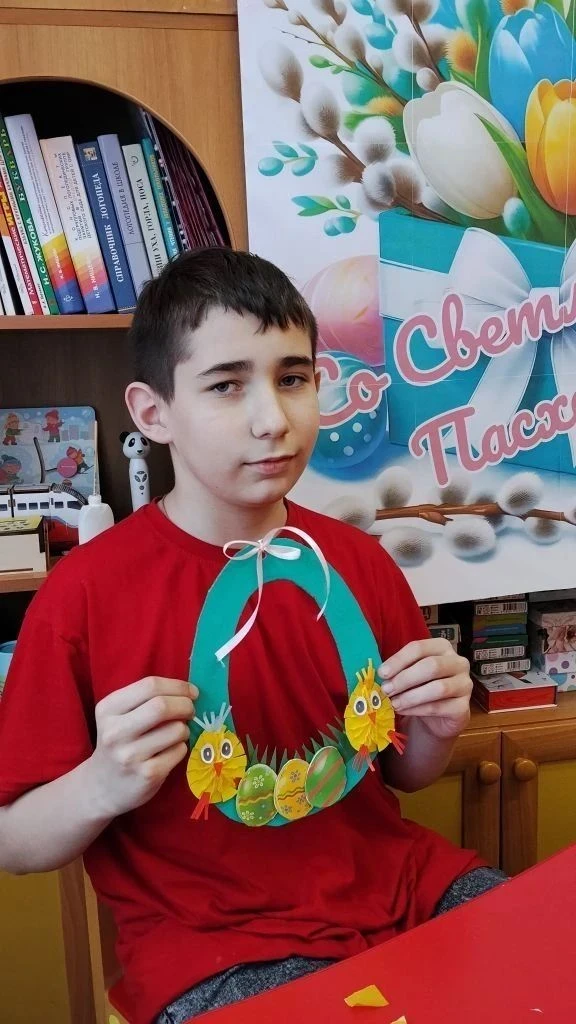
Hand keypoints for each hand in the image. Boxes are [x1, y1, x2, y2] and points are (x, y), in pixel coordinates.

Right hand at [88, 677, 196, 817]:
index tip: (191, 692)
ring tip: (176, 733)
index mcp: (108, 710)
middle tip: (190, 710)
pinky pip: (179, 751)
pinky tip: (169, 751)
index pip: (150, 686)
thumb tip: (189, 692)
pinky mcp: (147, 774)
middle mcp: (115, 732)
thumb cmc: (119, 743)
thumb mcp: (118, 716)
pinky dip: (181, 747)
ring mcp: (130, 755)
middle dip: (185, 705)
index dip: (177, 686)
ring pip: (176, 730)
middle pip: (162, 706)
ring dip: (184, 729)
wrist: (102, 787)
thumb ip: (146, 700)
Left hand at [377, 639, 471, 740]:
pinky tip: (403, 710)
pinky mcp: (463, 707)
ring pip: (438, 688)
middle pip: (431, 666)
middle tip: (386, 689)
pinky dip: (417, 709)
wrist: (438, 717)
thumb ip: (400, 670)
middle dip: (404, 678)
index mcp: (442, 647)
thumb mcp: (410, 674)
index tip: (382, 673)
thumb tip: (382, 674)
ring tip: (393, 702)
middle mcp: (458, 663)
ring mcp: (465, 685)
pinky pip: (439, 707)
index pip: (419, 648)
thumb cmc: (421, 688)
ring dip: (410, 696)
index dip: (399, 660)